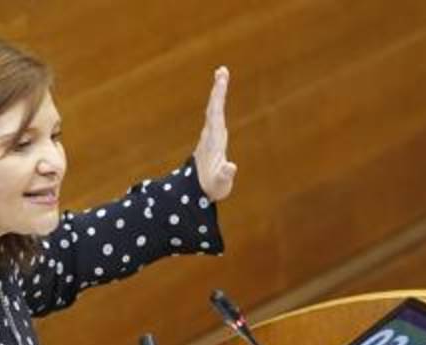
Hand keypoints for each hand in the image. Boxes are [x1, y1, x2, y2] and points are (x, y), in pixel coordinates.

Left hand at [192, 66, 236, 201]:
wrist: (195, 193)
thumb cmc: (211, 188)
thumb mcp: (220, 184)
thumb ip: (224, 175)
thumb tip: (230, 167)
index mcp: (214, 141)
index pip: (216, 114)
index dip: (219, 97)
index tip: (221, 80)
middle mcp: (210, 136)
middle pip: (213, 108)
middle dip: (218, 89)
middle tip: (222, 70)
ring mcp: (209, 137)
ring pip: (213, 110)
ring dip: (217, 93)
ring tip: (221, 76)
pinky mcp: (210, 140)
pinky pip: (214, 116)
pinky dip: (217, 104)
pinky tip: (218, 99)